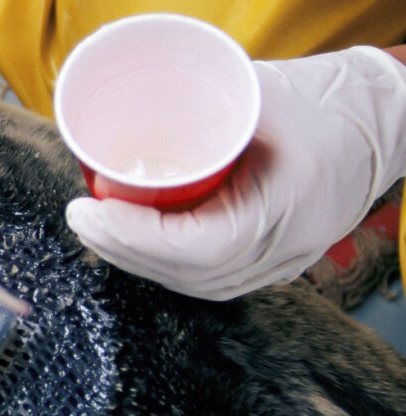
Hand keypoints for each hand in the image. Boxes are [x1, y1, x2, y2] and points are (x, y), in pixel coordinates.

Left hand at [65, 46, 405, 300]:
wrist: (387, 123)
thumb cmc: (331, 102)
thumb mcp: (263, 93)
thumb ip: (203, 101)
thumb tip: (128, 98)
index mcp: (284, 209)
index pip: (195, 246)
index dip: (133, 237)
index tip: (89, 211)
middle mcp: (282, 248)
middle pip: (186, 272)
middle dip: (122, 249)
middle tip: (80, 218)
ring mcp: (279, 262)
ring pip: (194, 282)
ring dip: (138, 261)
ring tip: (98, 232)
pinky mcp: (271, 261)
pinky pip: (209, 277)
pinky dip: (165, 265)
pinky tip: (134, 248)